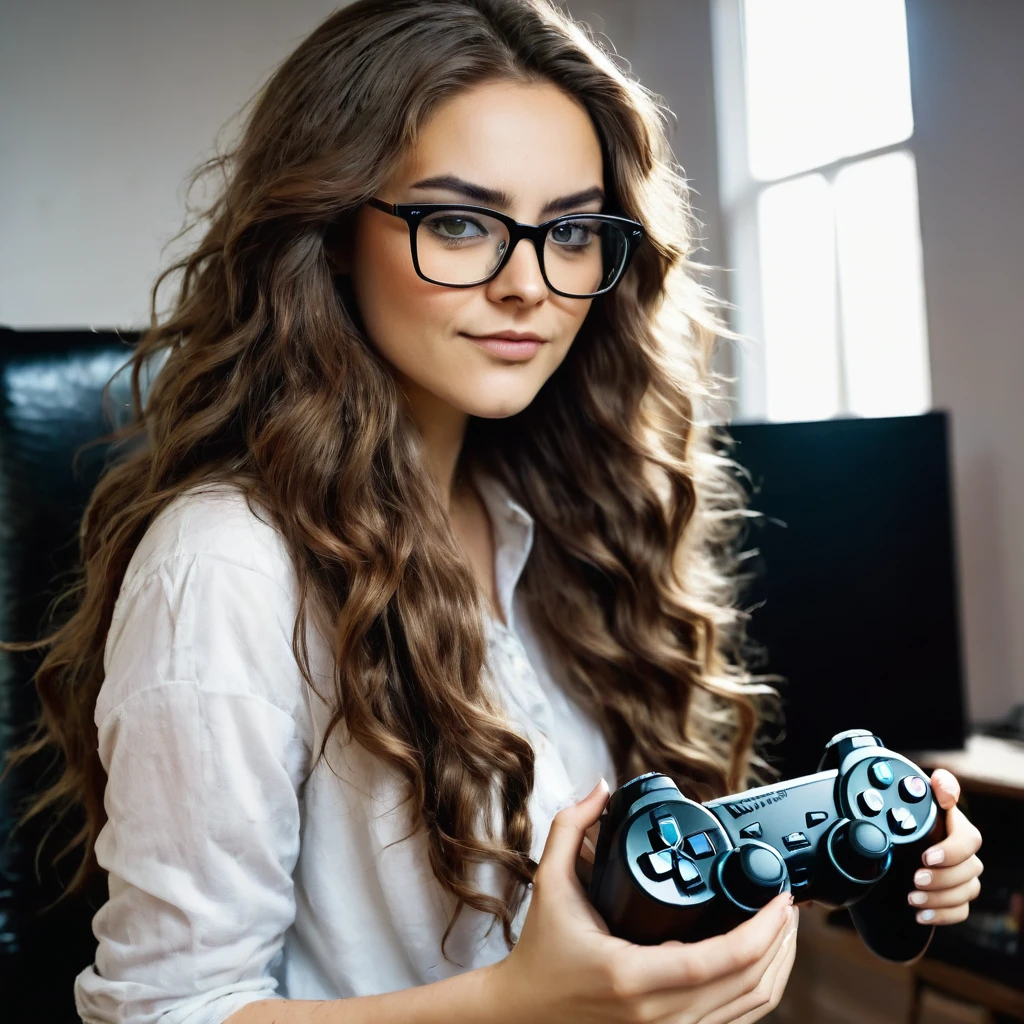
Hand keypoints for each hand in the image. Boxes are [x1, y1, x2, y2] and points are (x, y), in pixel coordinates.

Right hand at [485, 778, 798, 1023]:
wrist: (525, 1014)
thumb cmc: (540, 954)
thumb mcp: (549, 883)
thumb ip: (570, 828)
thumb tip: (600, 789)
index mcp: (631, 975)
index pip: (718, 962)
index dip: (761, 931)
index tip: (779, 898)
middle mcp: (657, 1015)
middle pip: (749, 986)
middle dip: (782, 942)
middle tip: (787, 902)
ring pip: (751, 1009)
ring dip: (778, 966)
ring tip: (783, 926)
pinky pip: (735, 1021)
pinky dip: (758, 990)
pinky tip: (761, 959)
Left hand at [906, 769, 983, 925]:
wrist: (894, 834)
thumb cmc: (909, 811)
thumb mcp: (916, 795)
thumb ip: (934, 786)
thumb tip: (943, 786)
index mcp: (955, 826)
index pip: (968, 839)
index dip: (952, 850)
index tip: (926, 856)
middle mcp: (962, 851)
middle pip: (969, 870)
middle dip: (943, 878)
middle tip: (916, 878)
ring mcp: (962, 874)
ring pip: (967, 891)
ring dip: (940, 898)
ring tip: (912, 898)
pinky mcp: (955, 894)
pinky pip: (961, 911)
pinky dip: (942, 915)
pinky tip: (921, 915)